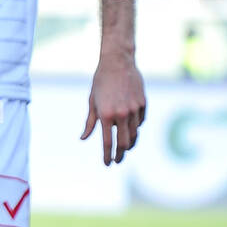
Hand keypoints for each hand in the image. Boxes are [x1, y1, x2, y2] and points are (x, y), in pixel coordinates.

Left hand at [82, 50, 145, 164]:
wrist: (118, 62)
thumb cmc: (100, 82)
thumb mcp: (92, 102)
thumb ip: (90, 122)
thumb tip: (84, 138)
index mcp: (105, 115)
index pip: (108, 142)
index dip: (107, 156)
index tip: (107, 164)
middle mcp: (121, 114)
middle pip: (123, 143)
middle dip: (120, 154)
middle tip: (117, 161)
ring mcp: (134, 109)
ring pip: (134, 134)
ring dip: (129, 144)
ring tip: (125, 149)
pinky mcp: (143, 103)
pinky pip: (140, 122)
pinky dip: (136, 128)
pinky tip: (131, 131)